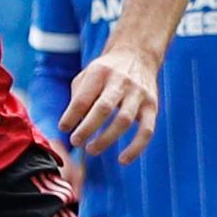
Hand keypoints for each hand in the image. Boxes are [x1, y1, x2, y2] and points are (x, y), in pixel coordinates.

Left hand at [63, 43, 161, 159]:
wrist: (138, 56)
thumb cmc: (106, 73)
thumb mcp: (88, 75)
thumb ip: (78, 98)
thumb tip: (69, 127)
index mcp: (100, 73)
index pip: (83, 98)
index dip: (71, 115)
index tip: (63, 128)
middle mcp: (121, 82)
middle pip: (104, 108)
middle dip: (87, 128)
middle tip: (75, 141)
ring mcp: (139, 94)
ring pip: (124, 120)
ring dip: (106, 139)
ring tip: (91, 149)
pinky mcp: (152, 106)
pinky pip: (147, 130)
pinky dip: (136, 148)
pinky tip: (123, 160)